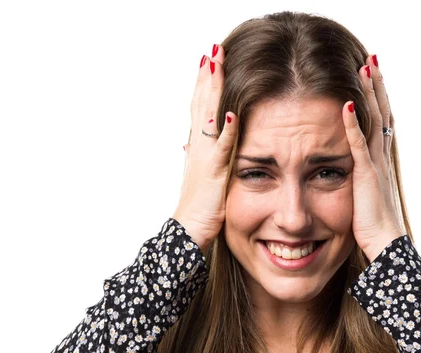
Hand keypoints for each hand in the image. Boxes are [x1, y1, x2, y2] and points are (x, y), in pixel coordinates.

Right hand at [173, 45, 237, 253]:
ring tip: (216, 66)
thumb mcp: (200, 179)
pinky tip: (234, 113)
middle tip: (213, 51)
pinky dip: (228, 131)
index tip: (209, 64)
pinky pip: (221, 149)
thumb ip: (200, 159)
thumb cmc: (197, 210)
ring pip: (209, 119)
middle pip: (202, 106)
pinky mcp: (213, 175)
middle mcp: (198, 149)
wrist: (187, 233)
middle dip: (208, 79)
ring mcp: (205, 160)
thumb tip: (192, 145)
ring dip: (213, 92)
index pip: (201, 111)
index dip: (204, 87)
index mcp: (198, 150)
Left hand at [342, 55, 407, 261]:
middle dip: (377, 87)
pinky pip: (357, 146)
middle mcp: (381, 159)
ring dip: (369, 94)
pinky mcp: (365, 177)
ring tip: (366, 68)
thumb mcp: (368, 198)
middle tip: (373, 61)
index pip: (380, 124)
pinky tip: (345, 106)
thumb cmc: (375, 228)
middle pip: (381, 114)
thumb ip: (364, 182)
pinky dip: (351, 126)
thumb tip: (360, 178)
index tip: (373, 79)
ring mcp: (375, 166)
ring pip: (374, 122)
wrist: (386, 247)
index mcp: (380, 163)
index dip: (378, 100)